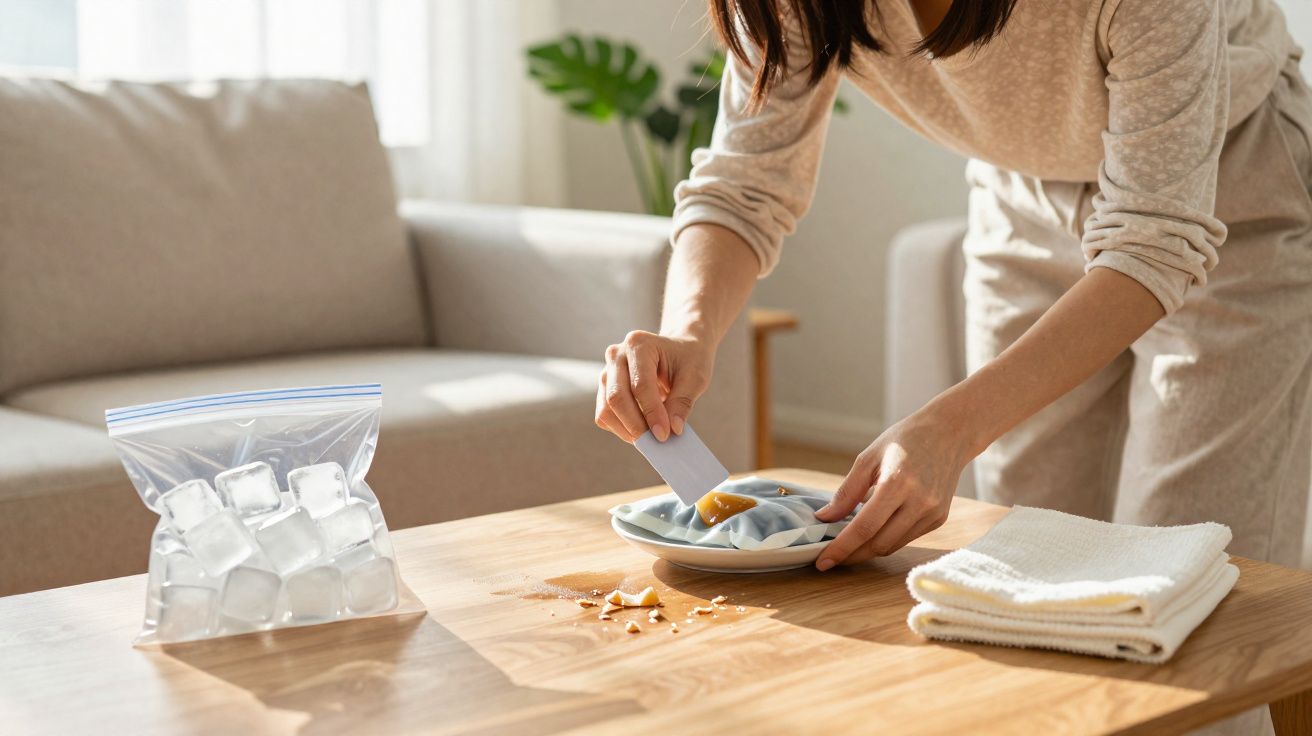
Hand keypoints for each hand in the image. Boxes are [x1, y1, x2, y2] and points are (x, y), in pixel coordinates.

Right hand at [594, 330, 715, 442]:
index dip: (652, 413)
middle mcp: (617, 355)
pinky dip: (621, 428)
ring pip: (606, 409)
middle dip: (636, 425)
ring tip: (651, 439)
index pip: (640, 385)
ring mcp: (607, 371)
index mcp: (639, 344)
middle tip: (657, 442)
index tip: (664, 434)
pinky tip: (642, 431)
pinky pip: (604, 415)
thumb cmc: (689, 359)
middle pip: (617, 397)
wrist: (680, 350)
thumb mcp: (695, 377)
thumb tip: (672, 429)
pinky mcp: (605, 388)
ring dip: (627, 429)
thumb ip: (682, 402)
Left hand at [812, 408, 973, 569]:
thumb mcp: (868, 457)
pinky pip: (907, 538)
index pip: (864, 527)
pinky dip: (887, 540)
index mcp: (896, 483)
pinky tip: (873, 533)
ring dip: (868, 551)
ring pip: (893, 546)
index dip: (841, 548)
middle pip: (878, 543)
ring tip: (848, 547)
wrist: (949, 433)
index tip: (822, 562)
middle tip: (830, 557)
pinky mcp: (939, 519)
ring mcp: (932, 513)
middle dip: (852, 555)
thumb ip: (846, 492)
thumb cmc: (905, 440)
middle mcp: (918, 502)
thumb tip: (825, 518)